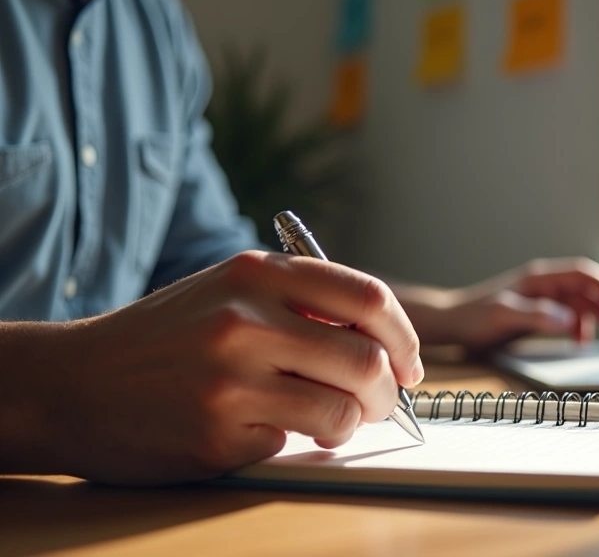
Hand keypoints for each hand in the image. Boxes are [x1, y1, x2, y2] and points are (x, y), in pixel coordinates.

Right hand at [29, 251, 421, 485]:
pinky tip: (264, 430)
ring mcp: (230, 379)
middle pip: (366, 360)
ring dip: (350, 423)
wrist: (69, 384)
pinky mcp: (215, 434)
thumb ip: (300, 302)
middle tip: (383, 404)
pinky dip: (295, 442)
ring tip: (330, 421)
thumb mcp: (227, 292)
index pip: (367, 298)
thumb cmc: (164, 339)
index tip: (410, 363)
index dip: (404, 337)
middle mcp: (245, 320)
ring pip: (341, 409)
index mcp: (256, 273)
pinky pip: (292, 443)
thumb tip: (385, 341)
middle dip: (389, 392)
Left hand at [434, 257, 598, 347]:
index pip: (582, 274)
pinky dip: (580, 327)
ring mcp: (542, 299)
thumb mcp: (504, 315)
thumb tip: (568, 319)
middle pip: (587, 290)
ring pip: (580, 304)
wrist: (451, 323)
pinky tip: (580, 343)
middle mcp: (544, 285)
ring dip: (598, 318)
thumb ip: (537, 315)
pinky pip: (568, 316)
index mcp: (539, 278)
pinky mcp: (537, 314)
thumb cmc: (473, 317)